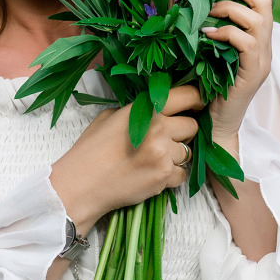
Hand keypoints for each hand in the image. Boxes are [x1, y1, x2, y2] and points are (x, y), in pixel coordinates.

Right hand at [49, 85, 202, 232]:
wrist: (81, 183)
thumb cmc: (91, 149)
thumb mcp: (110, 117)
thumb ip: (137, 110)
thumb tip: (157, 108)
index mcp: (145, 108)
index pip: (186, 95)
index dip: (196, 99)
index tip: (197, 105)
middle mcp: (158, 127)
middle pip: (192, 126)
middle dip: (182, 133)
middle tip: (164, 140)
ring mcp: (163, 153)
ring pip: (188, 152)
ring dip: (175, 157)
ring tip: (151, 160)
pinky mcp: (164, 176)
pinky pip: (182, 174)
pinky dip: (170, 176)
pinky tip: (150, 175)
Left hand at [202, 0, 272, 149]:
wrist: (216, 125)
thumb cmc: (209, 87)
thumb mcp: (210, 50)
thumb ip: (213, 28)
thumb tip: (197, 1)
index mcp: (257, 37)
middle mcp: (265, 45)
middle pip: (265, 2)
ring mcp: (262, 60)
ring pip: (257, 19)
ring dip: (230, 8)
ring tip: (209, 10)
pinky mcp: (253, 73)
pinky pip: (245, 42)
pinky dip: (225, 33)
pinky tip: (206, 34)